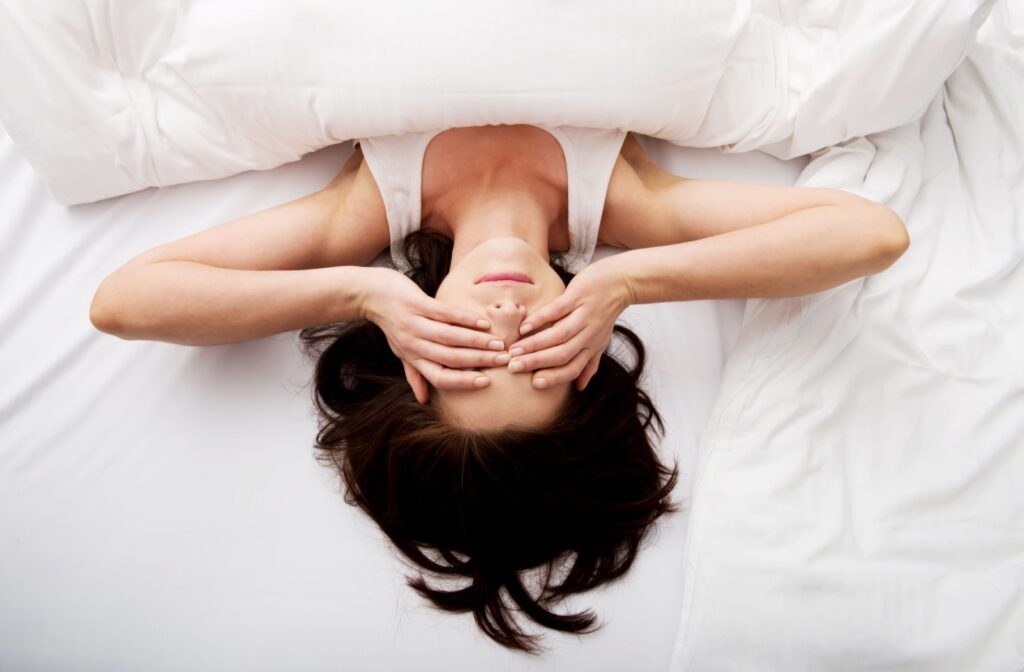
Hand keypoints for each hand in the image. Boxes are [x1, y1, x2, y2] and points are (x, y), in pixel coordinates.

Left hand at [360, 268, 508, 403]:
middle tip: (503, 360)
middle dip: (479, 360)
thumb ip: (414, 374)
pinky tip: (482, 322)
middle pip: (450, 358)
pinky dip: (465, 319)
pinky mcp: (416, 303)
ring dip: (477, 341)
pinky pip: (444, 313)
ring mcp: (414, 323)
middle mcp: (413, 344)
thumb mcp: (401, 351)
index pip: (439, 377)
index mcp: (413, 358)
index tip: (486, 382)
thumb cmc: (391, 324)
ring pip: (450, 337)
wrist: (370, 294)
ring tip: (498, 343)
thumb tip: (423, 401)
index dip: (462, 382)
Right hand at [509, 257, 632, 390]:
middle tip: (514, 367)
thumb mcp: (601, 340)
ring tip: (514, 350)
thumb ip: (589, 363)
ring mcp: (584, 315)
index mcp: (591, 346)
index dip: (554, 377)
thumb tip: (580, 388)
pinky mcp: (578, 296)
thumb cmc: (606, 312)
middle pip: (561, 354)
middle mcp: (588, 334)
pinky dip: (540, 319)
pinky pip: (557, 310)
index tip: (533, 383)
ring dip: (535, 344)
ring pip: (558, 335)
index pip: (572, 367)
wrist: (621, 281)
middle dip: (536, 362)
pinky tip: (524, 326)